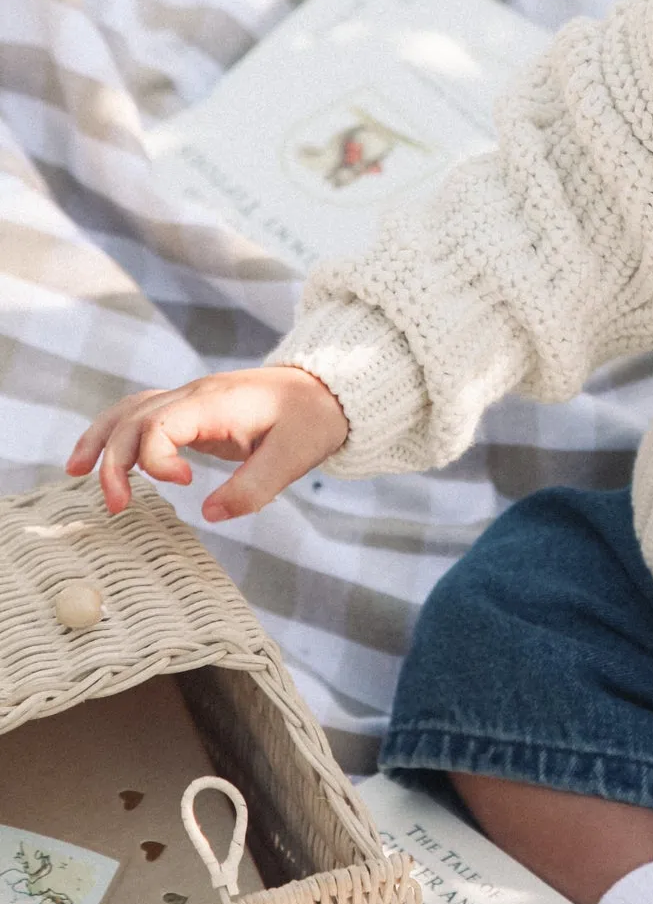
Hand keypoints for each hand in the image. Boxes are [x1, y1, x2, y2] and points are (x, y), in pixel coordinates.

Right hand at [66, 365, 348, 520]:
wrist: (328, 388)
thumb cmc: (313, 419)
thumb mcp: (294, 457)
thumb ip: (254, 487)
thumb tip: (209, 515)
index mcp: (215, 402)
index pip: (160, 424)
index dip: (158, 460)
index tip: (185, 486)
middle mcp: (194, 394)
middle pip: (133, 418)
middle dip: (113, 461)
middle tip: (116, 506)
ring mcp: (190, 398)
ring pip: (129, 411)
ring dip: (100, 440)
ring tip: (74, 473)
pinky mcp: (192, 410)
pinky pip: (142, 413)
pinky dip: (116, 432)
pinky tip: (101, 456)